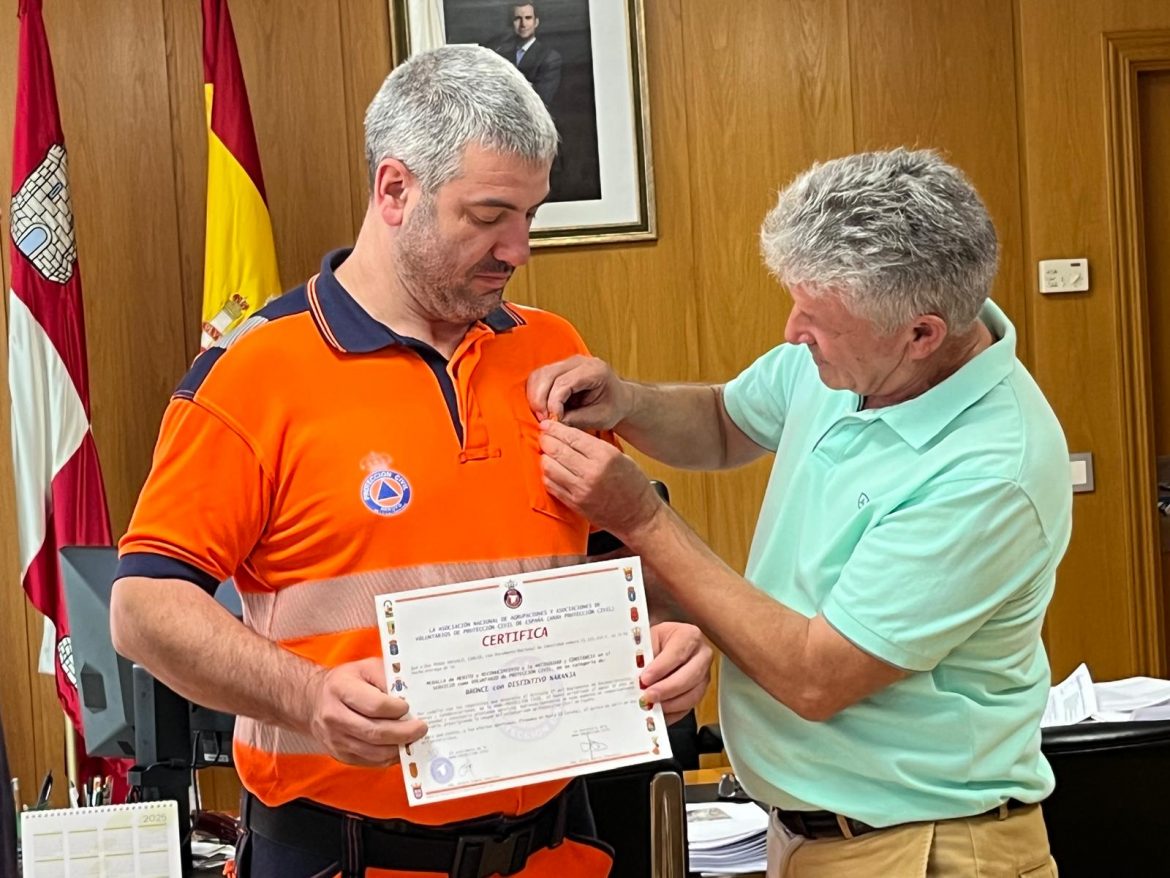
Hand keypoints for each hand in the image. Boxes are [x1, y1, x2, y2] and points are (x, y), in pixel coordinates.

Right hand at [302, 657, 427, 766]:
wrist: (313, 701)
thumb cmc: (346, 681)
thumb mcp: (366, 667)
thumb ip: (388, 677)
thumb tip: (411, 694)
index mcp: (341, 689)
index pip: (374, 705)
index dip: (396, 708)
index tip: (408, 706)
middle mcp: (334, 717)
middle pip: (375, 732)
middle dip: (404, 733)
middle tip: (421, 728)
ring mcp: (336, 739)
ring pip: (373, 752)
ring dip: (398, 748)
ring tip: (414, 740)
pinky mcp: (340, 755)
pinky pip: (369, 761)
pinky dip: (388, 757)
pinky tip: (400, 748)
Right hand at [527, 355, 630, 429]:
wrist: (619, 398)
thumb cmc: (613, 408)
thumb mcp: (600, 418)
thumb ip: (576, 419)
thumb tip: (552, 423)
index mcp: (595, 371)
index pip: (564, 383)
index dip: (554, 403)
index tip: (554, 420)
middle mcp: (579, 361)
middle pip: (548, 375)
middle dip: (541, 400)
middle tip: (544, 420)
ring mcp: (567, 362)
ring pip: (540, 374)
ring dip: (535, 396)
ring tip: (542, 415)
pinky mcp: (559, 368)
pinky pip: (539, 376)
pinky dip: (535, 393)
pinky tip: (542, 408)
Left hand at [539, 420, 661, 537]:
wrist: (639, 516)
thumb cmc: (634, 485)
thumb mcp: (621, 457)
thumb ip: (596, 446)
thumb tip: (571, 435)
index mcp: (606, 456)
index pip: (572, 437)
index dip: (555, 428)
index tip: (547, 424)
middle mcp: (591, 472)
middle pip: (558, 450)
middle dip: (547, 440)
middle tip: (544, 436)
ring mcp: (581, 490)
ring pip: (550, 468)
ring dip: (545, 457)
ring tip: (547, 452)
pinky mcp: (575, 503)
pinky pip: (552, 485)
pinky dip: (548, 475)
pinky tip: (551, 470)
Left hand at [641, 623, 711, 724]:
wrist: (664, 645)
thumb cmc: (657, 641)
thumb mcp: (649, 639)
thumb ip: (644, 656)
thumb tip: (636, 676)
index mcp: (689, 636)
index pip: (677, 653)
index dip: (661, 668)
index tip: (645, 678)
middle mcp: (702, 655)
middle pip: (689, 676)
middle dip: (666, 689)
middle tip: (647, 696)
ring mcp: (704, 675)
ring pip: (692, 695)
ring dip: (670, 704)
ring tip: (651, 706)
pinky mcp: (700, 691)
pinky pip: (689, 706)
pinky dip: (673, 712)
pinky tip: (659, 713)